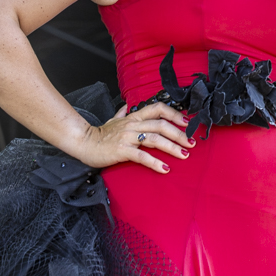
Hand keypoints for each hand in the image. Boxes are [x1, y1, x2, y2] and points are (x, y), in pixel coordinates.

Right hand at [76, 103, 194, 172]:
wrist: (83, 143)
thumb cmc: (100, 134)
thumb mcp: (112, 120)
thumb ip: (121, 113)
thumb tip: (126, 106)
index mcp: (134, 117)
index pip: (158, 109)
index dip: (174, 113)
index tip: (187, 122)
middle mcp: (133, 124)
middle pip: (161, 125)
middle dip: (179, 133)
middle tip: (191, 143)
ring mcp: (127, 137)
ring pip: (155, 139)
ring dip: (172, 147)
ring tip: (184, 155)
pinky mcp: (122, 150)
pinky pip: (142, 156)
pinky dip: (155, 162)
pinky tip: (165, 168)